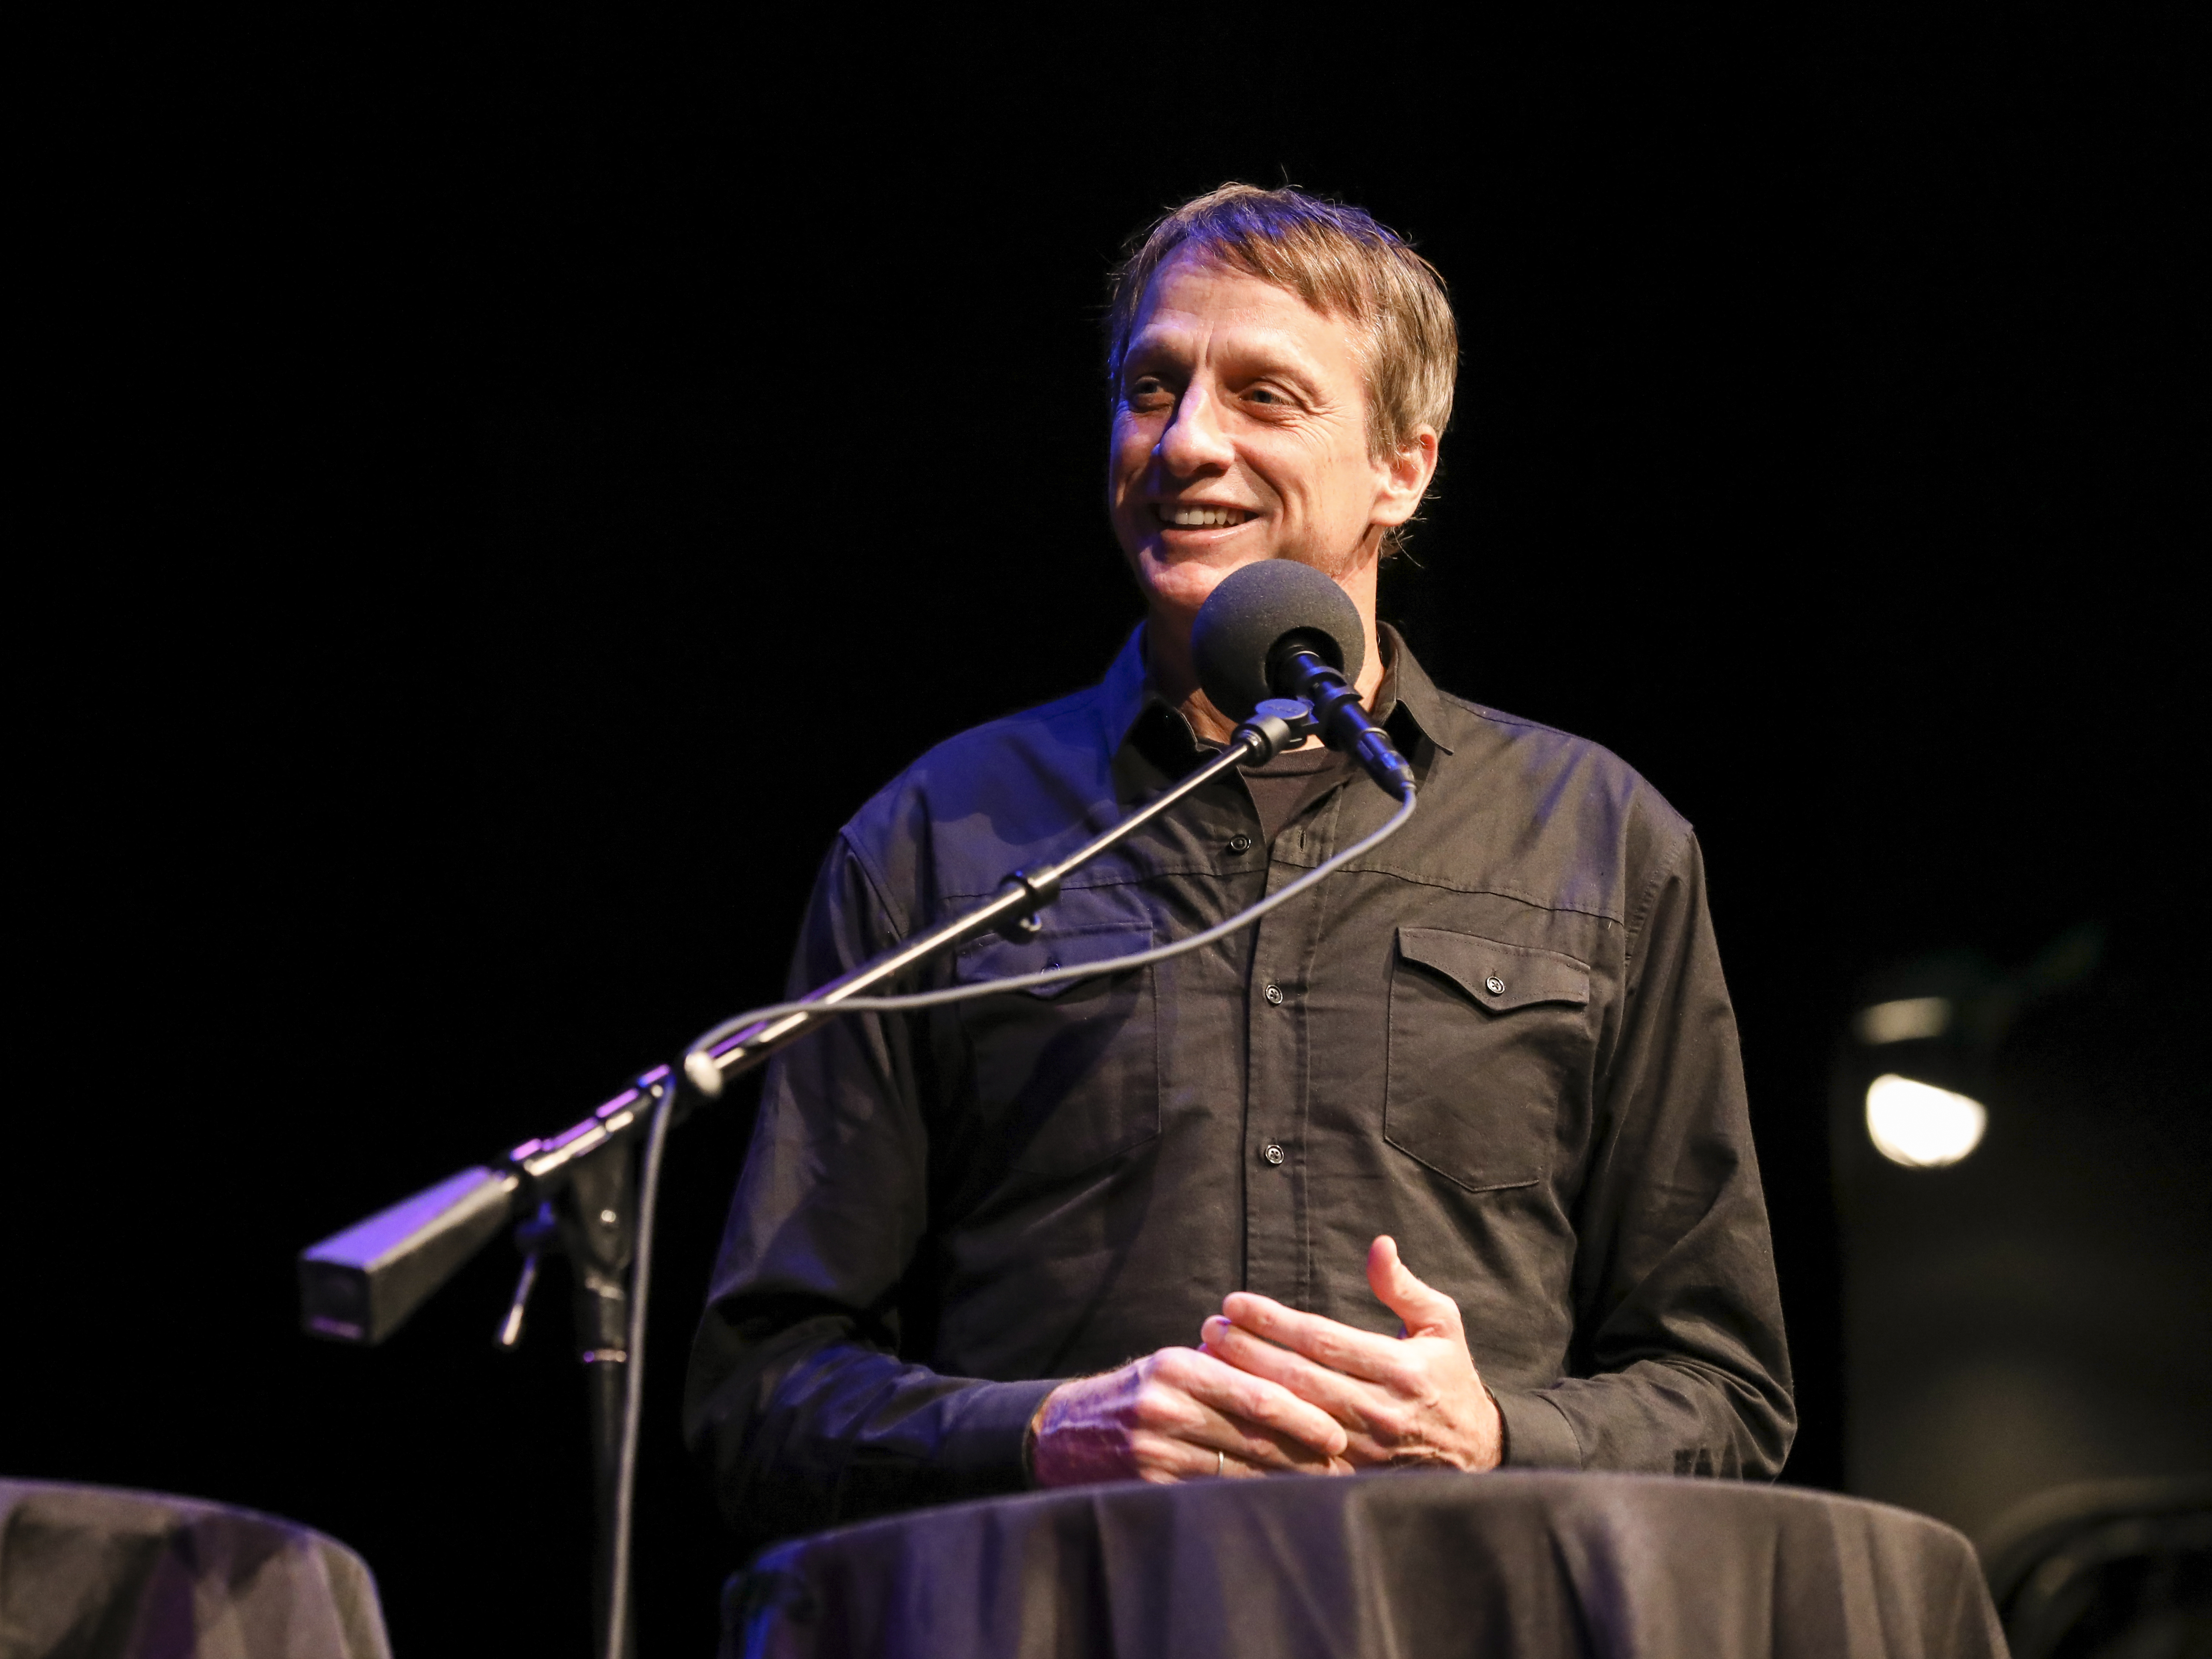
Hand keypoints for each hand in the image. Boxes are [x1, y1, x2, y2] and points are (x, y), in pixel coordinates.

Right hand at [1029, 1345, 1352, 1486]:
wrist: (1065, 1432)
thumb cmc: (1139, 1394)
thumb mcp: (1174, 1367)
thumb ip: (1225, 1369)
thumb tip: (1297, 1379)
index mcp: (1179, 1365)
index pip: (1255, 1393)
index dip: (1302, 1416)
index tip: (1337, 1434)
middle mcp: (1167, 1404)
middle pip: (1253, 1436)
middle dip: (1304, 1455)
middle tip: (1345, 1467)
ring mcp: (1155, 1448)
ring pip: (1238, 1471)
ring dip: (1285, 1483)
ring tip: (1324, 1490)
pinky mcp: (1148, 1483)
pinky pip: (1211, 1495)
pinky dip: (1248, 1501)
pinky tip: (1276, 1506)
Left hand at [1201, 1235, 1502, 1472]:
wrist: (1479, 1455)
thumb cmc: (1451, 1378)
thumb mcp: (1442, 1324)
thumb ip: (1404, 1287)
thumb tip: (1379, 1244)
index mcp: (1401, 1369)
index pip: (1324, 1340)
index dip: (1275, 1321)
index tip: (1235, 1302)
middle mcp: (1380, 1411)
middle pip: (1300, 1379)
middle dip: (1248, 1351)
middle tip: (1210, 1328)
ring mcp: (1364, 1451)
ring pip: (1293, 1417)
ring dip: (1246, 1389)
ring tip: (1208, 1362)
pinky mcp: (1352, 1478)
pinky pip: (1297, 1457)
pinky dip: (1261, 1435)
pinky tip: (1230, 1414)